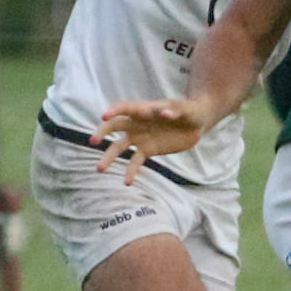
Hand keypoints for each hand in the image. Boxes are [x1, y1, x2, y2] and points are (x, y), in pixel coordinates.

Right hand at [91, 98, 208, 183]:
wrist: (197, 123)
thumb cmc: (190, 110)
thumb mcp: (185, 109)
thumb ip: (174, 111)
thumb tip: (164, 113)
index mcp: (145, 110)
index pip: (125, 108)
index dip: (114, 111)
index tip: (104, 117)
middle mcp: (138, 123)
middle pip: (115, 126)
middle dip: (103, 133)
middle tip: (93, 142)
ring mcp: (141, 137)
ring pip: (120, 147)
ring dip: (109, 157)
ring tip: (100, 169)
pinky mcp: (148, 150)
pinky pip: (136, 161)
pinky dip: (131, 171)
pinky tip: (127, 182)